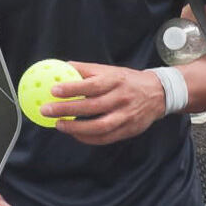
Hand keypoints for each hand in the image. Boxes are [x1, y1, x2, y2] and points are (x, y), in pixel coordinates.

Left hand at [41, 61, 165, 144]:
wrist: (158, 94)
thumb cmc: (127, 80)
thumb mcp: (110, 70)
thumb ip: (87, 70)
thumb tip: (62, 67)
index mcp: (115, 81)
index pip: (92, 85)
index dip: (72, 88)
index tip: (53, 90)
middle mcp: (121, 98)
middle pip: (92, 107)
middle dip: (67, 110)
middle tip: (46, 110)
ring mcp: (126, 116)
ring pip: (99, 126)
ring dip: (76, 128)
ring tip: (59, 125)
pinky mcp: (128, 130)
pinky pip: (105, 138)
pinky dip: (88, 138)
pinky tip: (74, 134)